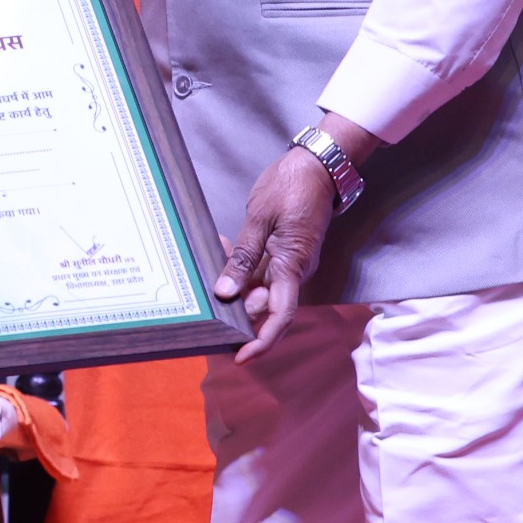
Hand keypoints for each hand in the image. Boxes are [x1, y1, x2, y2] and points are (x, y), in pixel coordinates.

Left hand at [213, 112, 379, 359]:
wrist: (318, 165)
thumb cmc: (292, 188)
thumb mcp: (261, 219)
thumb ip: (244, 258)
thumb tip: (226, 293)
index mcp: (292, 267)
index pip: (279, 316)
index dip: (261, 341)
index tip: (241, 357)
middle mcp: (294, 272)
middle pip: (264, 306)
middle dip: (235, 307)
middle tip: (204, 298)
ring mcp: (290, 263)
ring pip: (259, 288)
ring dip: (234, 281)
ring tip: (214, 255)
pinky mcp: (284, 253)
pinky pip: (260, 270)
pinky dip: (240, 265)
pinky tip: (222, 246)